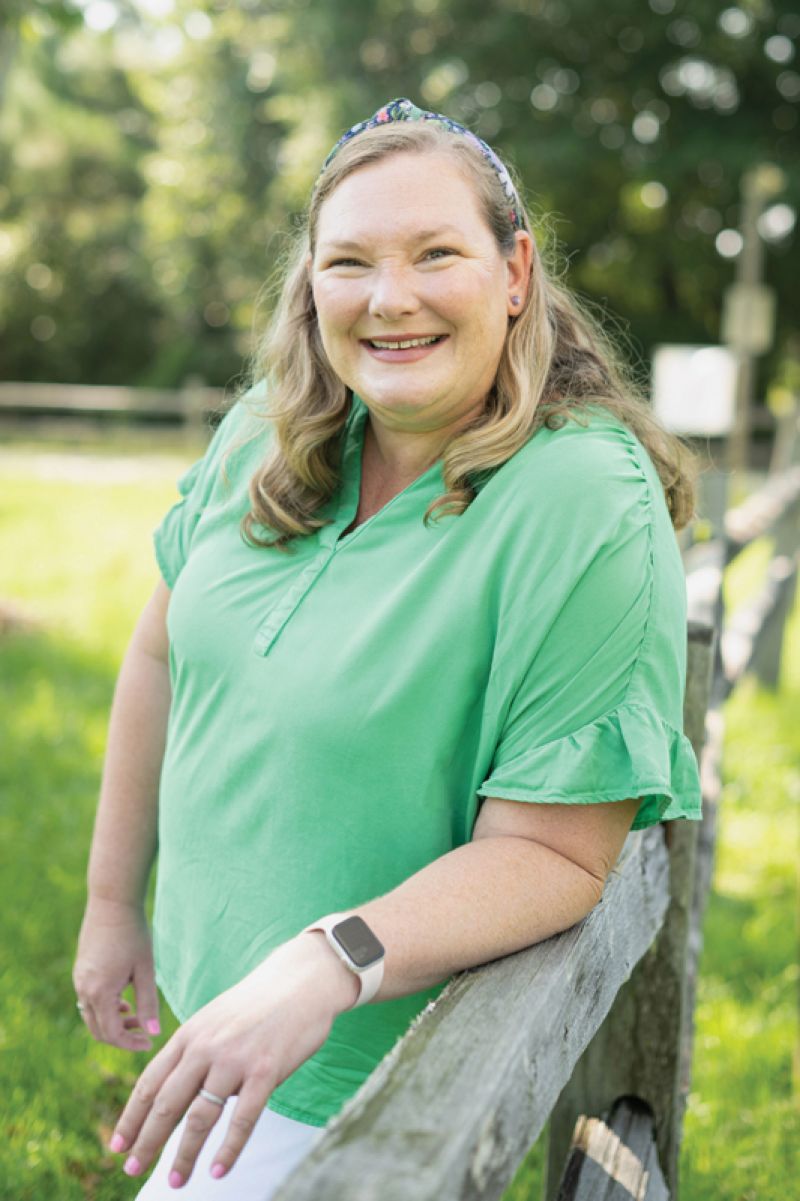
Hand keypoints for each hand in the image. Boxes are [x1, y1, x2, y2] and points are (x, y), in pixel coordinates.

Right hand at [73, 896, 160, 1050]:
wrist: (112, 903)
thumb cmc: (134, 934)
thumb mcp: (146, 970)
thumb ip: (149, 1004)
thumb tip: (154, 1033)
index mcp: (100, 992)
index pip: (112, 1034)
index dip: (131, 1043)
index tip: (149, 1042)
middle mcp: (84, 990)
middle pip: (98, 1030)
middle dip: (121, 1036)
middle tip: (144, 1033)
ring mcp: (79, 981)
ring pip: (92, 1017)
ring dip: (113, 1022)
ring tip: (136, 1016)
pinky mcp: (80, 972)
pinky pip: (89, 1001)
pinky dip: (105, 1008)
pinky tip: (124, 1001)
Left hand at [107, 932, 358, 1186]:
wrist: (301, 980)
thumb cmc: (258, 1005)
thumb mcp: (215, 1021)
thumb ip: (194, 1054)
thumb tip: (178, 1097)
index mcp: (189, 1035)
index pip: (150, 1083)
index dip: (132, 1118)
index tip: (118, 1146)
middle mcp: (205, 1047)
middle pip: (167, 1104)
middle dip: (147, 1142)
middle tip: (132, 1170)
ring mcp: (235, 1059)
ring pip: (200, 1117)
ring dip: (184, 1155)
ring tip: (175, 1183)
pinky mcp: (265, 1070)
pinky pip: (243, 1119)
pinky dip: (229, 1149)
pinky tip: (218, 1171)